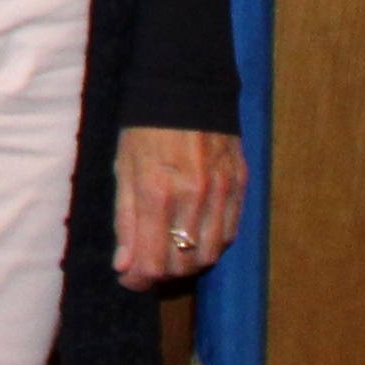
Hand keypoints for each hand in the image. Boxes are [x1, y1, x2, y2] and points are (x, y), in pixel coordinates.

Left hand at [114, 126, 248, 288]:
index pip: (151, 261)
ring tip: (171, 252)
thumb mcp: (124, 168)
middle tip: (148, 264)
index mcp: (157, 190)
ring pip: (209, 255)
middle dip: (162, 273)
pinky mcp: (241, 184)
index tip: (130, 279)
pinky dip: (211, 244)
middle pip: (182, 264)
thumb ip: (125, 219)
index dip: (138, 280)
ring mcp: (222, 191)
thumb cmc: (145, 126)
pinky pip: (229, 233)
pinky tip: (195, 236)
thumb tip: (124, 265)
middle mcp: (193, 196)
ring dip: (188, 263)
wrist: (186, 84)